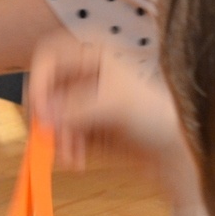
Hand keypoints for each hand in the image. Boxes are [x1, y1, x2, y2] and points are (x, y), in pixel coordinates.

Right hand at [26, 33, 183, 169]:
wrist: (175, 148)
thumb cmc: (156, 114)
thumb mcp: (115, 105)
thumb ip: (76, 108)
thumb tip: (43, 116)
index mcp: (92, 55)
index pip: (49, 56)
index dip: (39, 79)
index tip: (39, 108)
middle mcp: (81, 74)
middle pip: (44, 89)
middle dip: (47, 117)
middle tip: (50, 138)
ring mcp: (79, 101)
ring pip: (48, 117)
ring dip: (56, 139)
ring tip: (72, 158)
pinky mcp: (79, 125)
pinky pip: (58, 135)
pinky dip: (64, 149)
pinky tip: (77, 160)